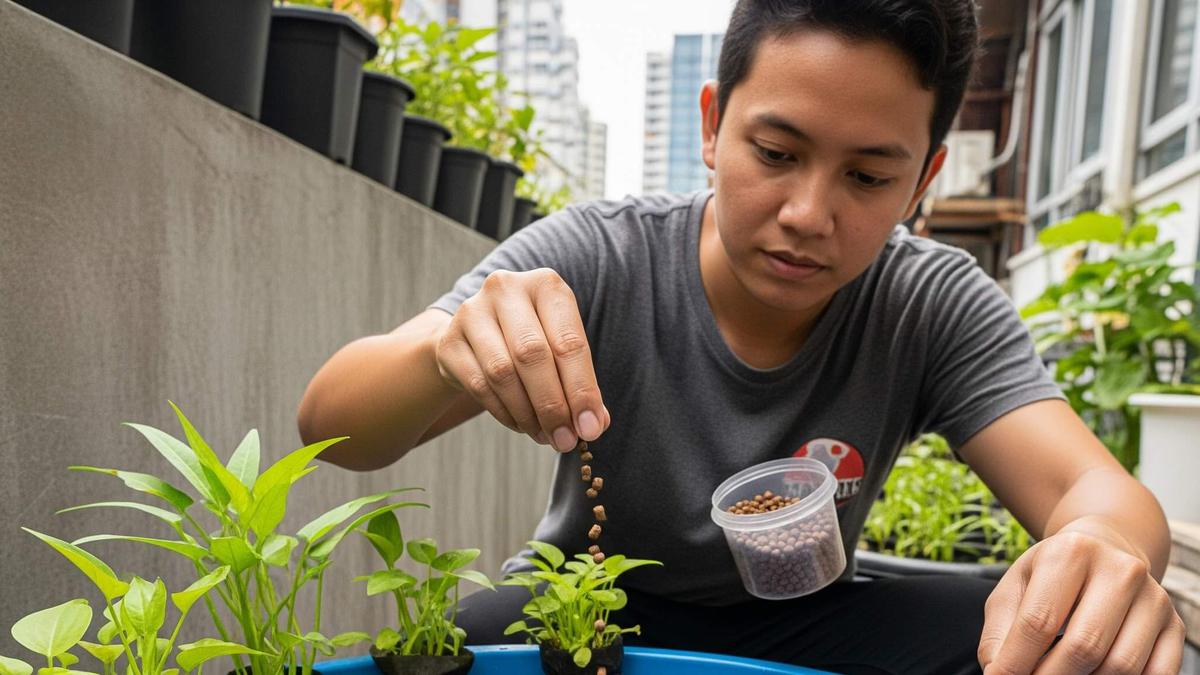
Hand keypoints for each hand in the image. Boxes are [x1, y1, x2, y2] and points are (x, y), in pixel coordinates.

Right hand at [434, 268, 609, 450]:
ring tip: (545, 436)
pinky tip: (521, 425)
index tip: (590, 428)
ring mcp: (471, 312)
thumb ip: (582, 385)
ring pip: (502, 372)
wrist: (478, 335)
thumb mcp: (562, 352)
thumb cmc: (533, 342)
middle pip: (532, 355)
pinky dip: (504, 413)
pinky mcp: (449, 341)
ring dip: (528, 413)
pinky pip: (479, 385)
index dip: (581, 389)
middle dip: (553, 405)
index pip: (569, 342)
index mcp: (546, 285)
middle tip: (566, 440)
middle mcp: (506, 289)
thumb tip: (594, 425)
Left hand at [978, 519, 1185, 673]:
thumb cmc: (1051, 574)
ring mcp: (1154, 598)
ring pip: (1121, 666)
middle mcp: (1120, 570)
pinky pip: (1156, 674)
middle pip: (1084, 647)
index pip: (1039, 621)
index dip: (1016, 661)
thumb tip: (998, 672)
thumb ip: (1000, 630)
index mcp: (1071, 552)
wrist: (1104, 550)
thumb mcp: (1015, 588)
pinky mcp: (1175, 625)